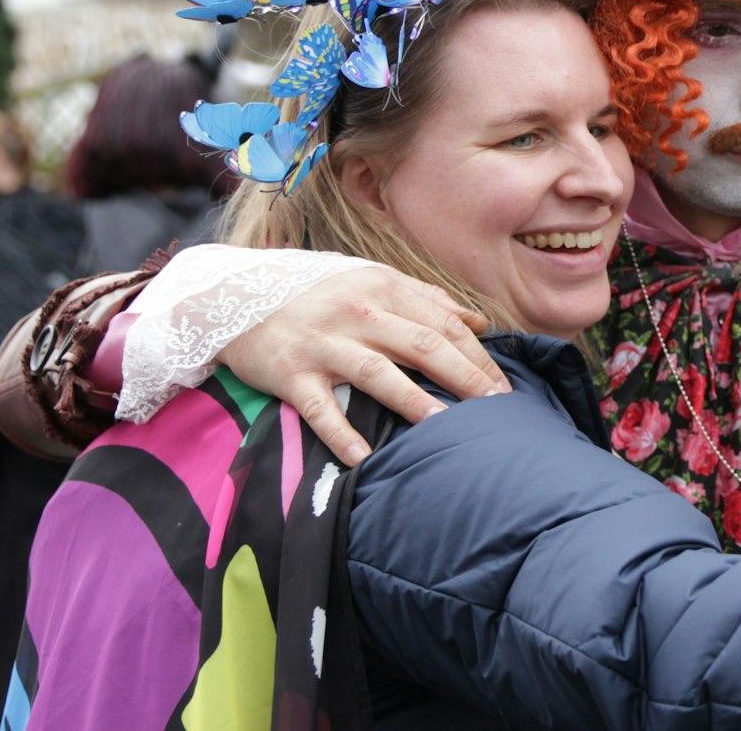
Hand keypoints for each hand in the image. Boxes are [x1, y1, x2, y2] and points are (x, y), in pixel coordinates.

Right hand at [215, 267, 503, 466]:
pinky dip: (343, 434)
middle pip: (422, 345)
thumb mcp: (373, 283)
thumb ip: (426, 300)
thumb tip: (478, 321)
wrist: (235, 298)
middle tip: (497, 410)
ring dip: (414, 402)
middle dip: (465, 378)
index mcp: (383, 288)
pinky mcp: (291, 374)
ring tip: (446, 427)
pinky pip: (321, 408)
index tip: (504, 388)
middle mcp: (357, 313)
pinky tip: (366, 458)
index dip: (478, 357)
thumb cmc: (319, 295)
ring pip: (378, 373)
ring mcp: (323, 344)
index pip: (444, 324)